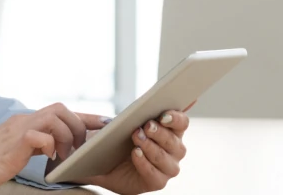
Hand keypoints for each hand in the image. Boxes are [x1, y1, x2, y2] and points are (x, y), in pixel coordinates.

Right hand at [0, 103, 87, 194]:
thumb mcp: (11, 153)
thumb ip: (30, 146)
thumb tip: (50, 148)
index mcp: (22, 123)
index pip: (58, 112)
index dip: (84, 117)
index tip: (104, 124)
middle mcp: (20, 121)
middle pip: (61, 108)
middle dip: (78, 126)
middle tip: (78, 149)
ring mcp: (15, 131)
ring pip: (54, 116)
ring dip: (66, 136)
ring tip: (63, 157)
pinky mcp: (11, 144)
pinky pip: (39, 136)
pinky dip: (50, 146)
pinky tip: (47, 159)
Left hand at [77, 104, 192, 194]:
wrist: (100, 159)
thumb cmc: (117, 136)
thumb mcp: (125, 119)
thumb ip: (142, 108)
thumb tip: (155, 101)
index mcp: (170, 130)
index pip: (182, 123)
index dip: (176, 118)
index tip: (163, 115)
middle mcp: (174, 150)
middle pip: (176, 142)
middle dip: (160, 133)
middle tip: (146, 126)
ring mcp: (166, 168)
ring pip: (167, 160)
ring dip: (151, 148)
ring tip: (136, 138)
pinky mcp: (156, 182)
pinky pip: (155, 176)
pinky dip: (145, 163)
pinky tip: (136, 154)